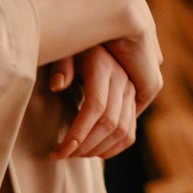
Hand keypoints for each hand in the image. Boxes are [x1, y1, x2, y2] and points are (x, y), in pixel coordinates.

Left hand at [50, 45, 139, 161]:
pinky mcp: (135, 102)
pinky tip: (93, 153)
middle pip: (109, 123)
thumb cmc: (73, 47)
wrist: (99, 38)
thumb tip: (57, 85)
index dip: (78, 132)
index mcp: (103, 65)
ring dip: (97, 150)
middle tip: (61, 155)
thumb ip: (61, 64)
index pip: (95, 107)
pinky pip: (130, 133)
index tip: (58, 150)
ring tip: (74, 154)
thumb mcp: (65, 49)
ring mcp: (132, 91)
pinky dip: (113, 149)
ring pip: (123, 131)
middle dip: (84, 146)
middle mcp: (123, 78)